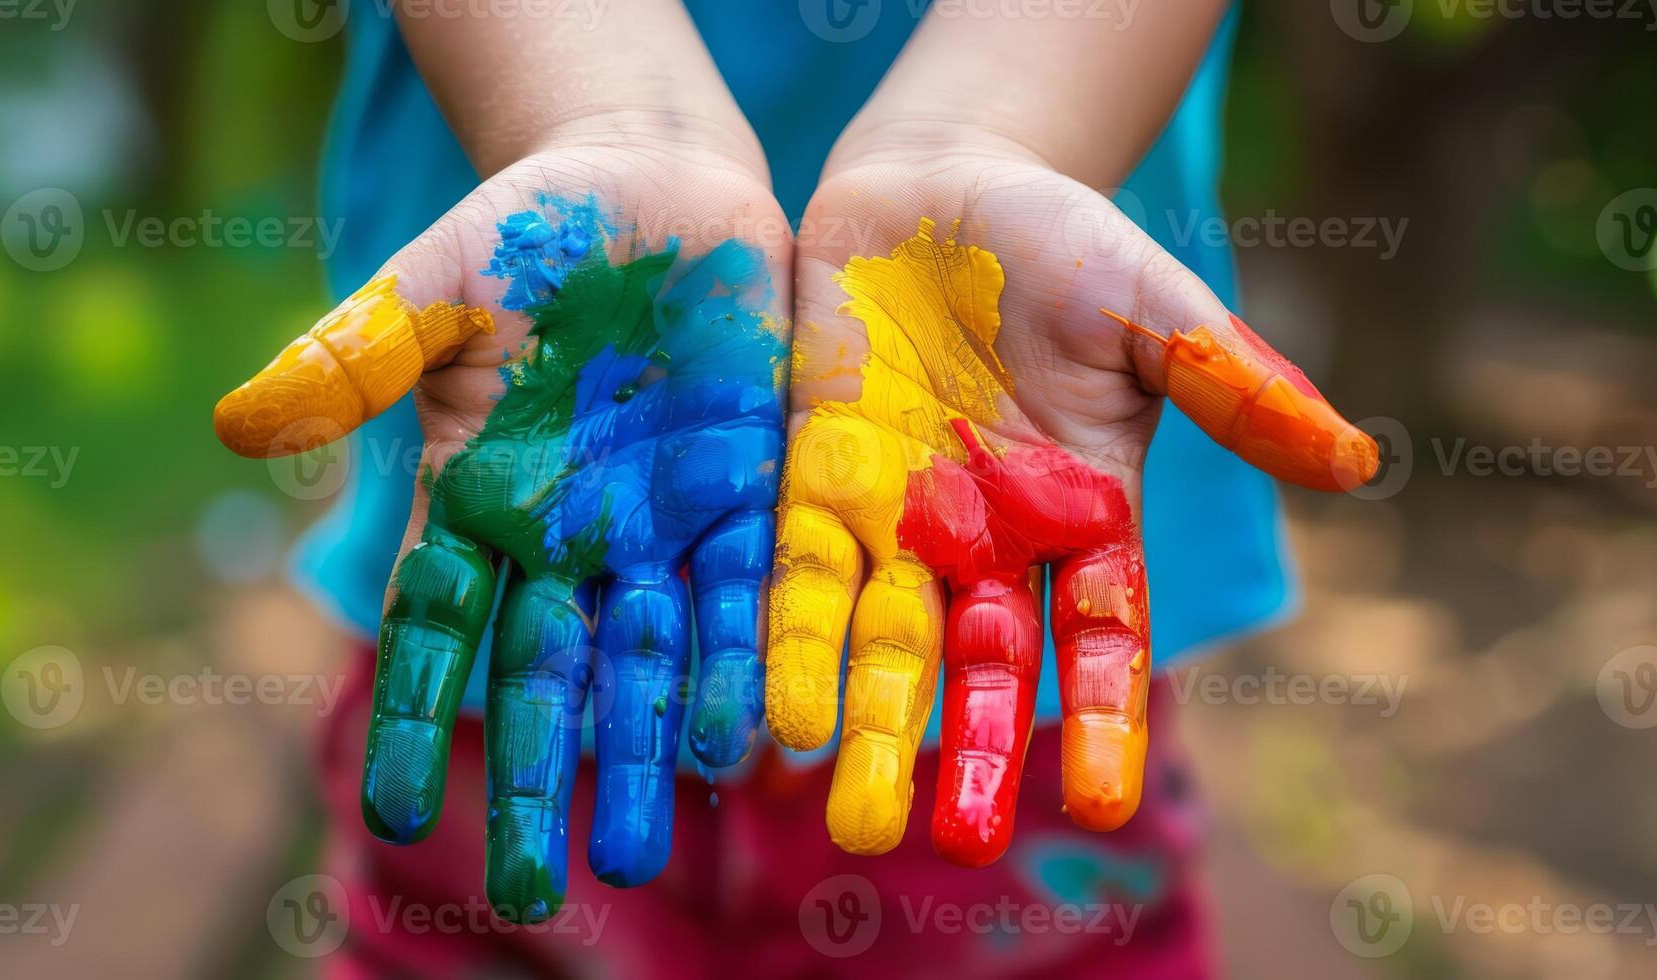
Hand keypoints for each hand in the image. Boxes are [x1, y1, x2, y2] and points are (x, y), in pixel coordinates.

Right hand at [214, 144, 789, 919]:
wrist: (662, 188)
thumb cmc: (532, 230)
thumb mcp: (438, 284)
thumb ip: (355, 356)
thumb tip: (235, 429)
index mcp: (483, 495)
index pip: (438, 627)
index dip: (416, 713)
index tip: (391, 816)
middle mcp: (572, 535)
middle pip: (550, 672)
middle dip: (543, 775)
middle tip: (536, 891)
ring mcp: (663, 524)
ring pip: (652, 656)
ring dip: (647, 750)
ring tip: (640, 850)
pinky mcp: (750, 494)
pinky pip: (752, 592)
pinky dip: (749, 662)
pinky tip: (755, 741)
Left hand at [766, 144, 1376, 865]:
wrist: (933, 189)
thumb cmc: (1058, 241)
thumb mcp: (1150, 307)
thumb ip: (1231, 384)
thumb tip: (1358, 460)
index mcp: (1080, 513)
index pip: (1097, 637)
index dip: (1101, 715)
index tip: (1104, 802)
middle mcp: (987, 539)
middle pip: (982, 664)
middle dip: (971, 749)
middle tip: (957, 844)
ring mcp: (896, 519)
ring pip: (882, 642)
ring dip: (867, 726)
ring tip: (847, 820)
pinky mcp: (814, 482)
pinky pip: (796, 574)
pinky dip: (787, 639)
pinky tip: (770, 711)